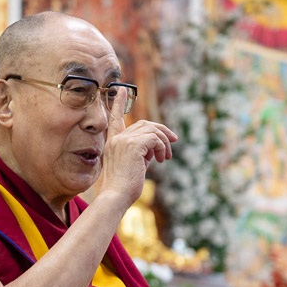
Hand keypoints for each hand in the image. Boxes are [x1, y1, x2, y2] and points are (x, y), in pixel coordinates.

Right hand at [98, 88, 177, 205]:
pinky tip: (162, 159)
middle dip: (161, 131)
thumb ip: (142, 153)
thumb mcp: (133, 165)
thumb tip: (157, 148)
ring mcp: (124, 141)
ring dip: (164, 143)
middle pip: (144, 124)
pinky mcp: (133, 146)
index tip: (121, 89)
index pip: (115, 118)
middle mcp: (117, 139)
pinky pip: (155, 139)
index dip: (118, 103)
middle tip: (173, 142)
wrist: (116, 196)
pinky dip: (162, 147)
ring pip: (152, 131)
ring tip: (166, 157)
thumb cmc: (124, 187)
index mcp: (113, 143)